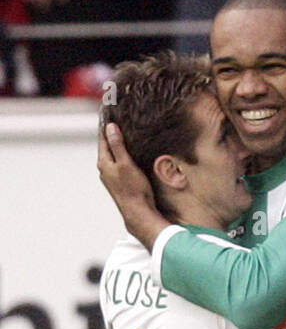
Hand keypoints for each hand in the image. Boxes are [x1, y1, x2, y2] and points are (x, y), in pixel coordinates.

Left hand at [98, 124, 168, 249]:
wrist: (138, 213)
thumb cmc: (133, 189)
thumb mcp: (125, 163)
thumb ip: (117, 145)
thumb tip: (110, 128)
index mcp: (104, 163)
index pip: (103, 139)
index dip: (106, 126)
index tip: (109, 115)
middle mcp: (105, 170)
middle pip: (107, 148)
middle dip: (112, 136)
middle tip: (118, 122)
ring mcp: (111, 178)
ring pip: (113, 157)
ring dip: (118, 147)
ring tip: (124, 137)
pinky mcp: (120, 184)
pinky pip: (119, 166)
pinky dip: (122, 158)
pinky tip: (129, 157)